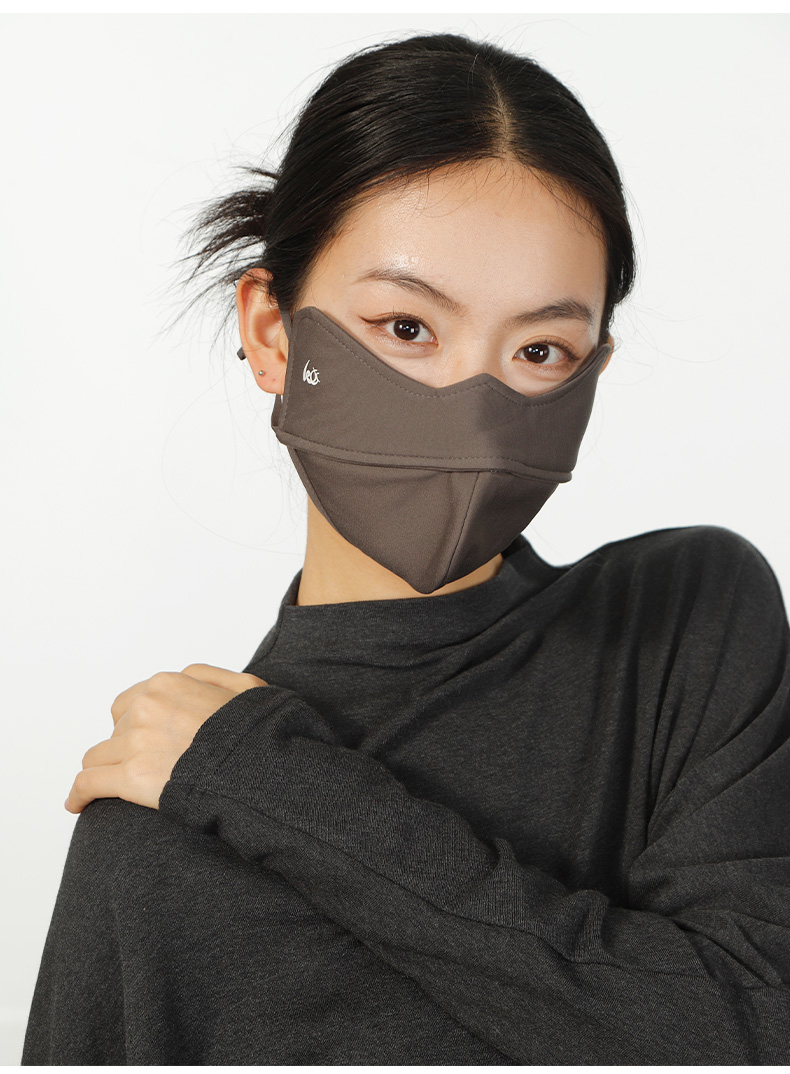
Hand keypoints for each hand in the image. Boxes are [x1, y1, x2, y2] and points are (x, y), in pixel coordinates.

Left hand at [64, 663, 267, 813]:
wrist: (260, 766)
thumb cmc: (258, 731)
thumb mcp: (247, 685)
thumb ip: (212, 675)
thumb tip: (188, 677)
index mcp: (167, 684)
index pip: (130, 703)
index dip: (136, 724)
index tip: (144, 741)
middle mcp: (145, 707)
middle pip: (116, 731)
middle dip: (124, 748)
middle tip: (142, 767)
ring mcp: (136, 742)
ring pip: (98, 757)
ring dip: (104, 771)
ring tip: (106, 788)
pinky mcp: (131, 777)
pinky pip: (88, 783)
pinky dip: (79, 795)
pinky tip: (76, 804)